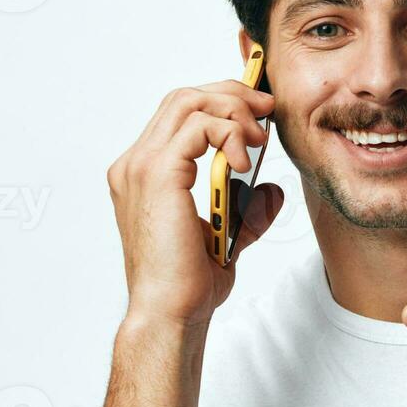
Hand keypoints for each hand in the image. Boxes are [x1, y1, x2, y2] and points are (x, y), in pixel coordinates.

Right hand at [107, 80, 283, 327]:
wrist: (170, 311)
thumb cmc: (187, 283)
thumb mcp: (227, 236)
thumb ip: (246, 210)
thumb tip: (271, 190)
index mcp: (143, 174)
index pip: (178, 114)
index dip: (220, 103)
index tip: (258, 112)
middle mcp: (135, 164)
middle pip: (183, 98)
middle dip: (231, 95)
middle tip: (267, 109)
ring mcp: (141, 167)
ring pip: (189, 103)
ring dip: (233, 111)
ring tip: (260, 138)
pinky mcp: (158, 175)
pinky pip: (198, 128)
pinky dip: (229, 133)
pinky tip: (245, 160)